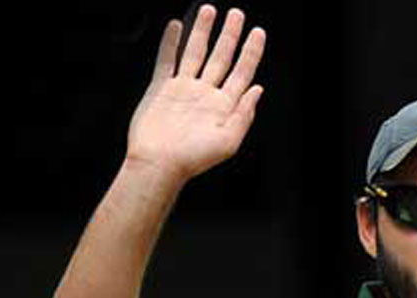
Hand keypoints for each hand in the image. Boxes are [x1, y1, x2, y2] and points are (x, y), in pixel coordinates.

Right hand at [126, 4, 265, 182]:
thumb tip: (258, 90)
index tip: (258, 33)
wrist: (159, 164)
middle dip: (229, 35)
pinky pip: (167, 61)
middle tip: (237, 14)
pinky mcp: (161, 90)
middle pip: (221, 57)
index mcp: (224, 106)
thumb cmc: (193, 159)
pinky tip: (176, 28)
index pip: (242, 72)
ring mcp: (184, 90)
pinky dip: (170, 44)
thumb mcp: (229, 141)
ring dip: (202, 32)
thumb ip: (245, 114)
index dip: (251, 52)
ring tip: (209, 11)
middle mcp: (205, 95)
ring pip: (195, 53)